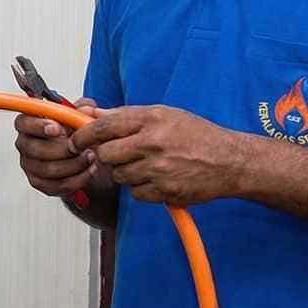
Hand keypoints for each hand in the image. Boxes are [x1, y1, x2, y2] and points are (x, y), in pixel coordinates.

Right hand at [14, 98, 104, 197]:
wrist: (83, 156)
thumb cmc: (75, 132)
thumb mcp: (81, 115)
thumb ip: (84, 107)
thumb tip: (84, 109)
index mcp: (29, 123)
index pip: (23, 123)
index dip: (38, 126)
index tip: (58, 129)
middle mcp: (25, 144)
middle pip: (35, 149)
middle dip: (63, 149)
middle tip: (82, 146)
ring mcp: (30, 165)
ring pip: (48, 169)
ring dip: (74, 164)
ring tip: (91, 157)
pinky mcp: (39, 183)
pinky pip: (56, 185)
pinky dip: (77, 179)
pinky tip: (90, 170)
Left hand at [69, 105, 247, 204]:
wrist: (230, 161)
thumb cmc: (197, 135)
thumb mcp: (163, 115)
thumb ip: (126, 116)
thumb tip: (91, 114)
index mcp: (151, 119)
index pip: (103, 126)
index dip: (83, 134)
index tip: (76, 140)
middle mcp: (153, 143)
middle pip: (105, 154)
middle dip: (107, 155)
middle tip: (119, 153)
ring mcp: (158, 169)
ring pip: (119, 175)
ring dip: (126, 172)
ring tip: (147, 164)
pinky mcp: (164, 191)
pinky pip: (136, 193)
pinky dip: (142, 188)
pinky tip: (158, 178)